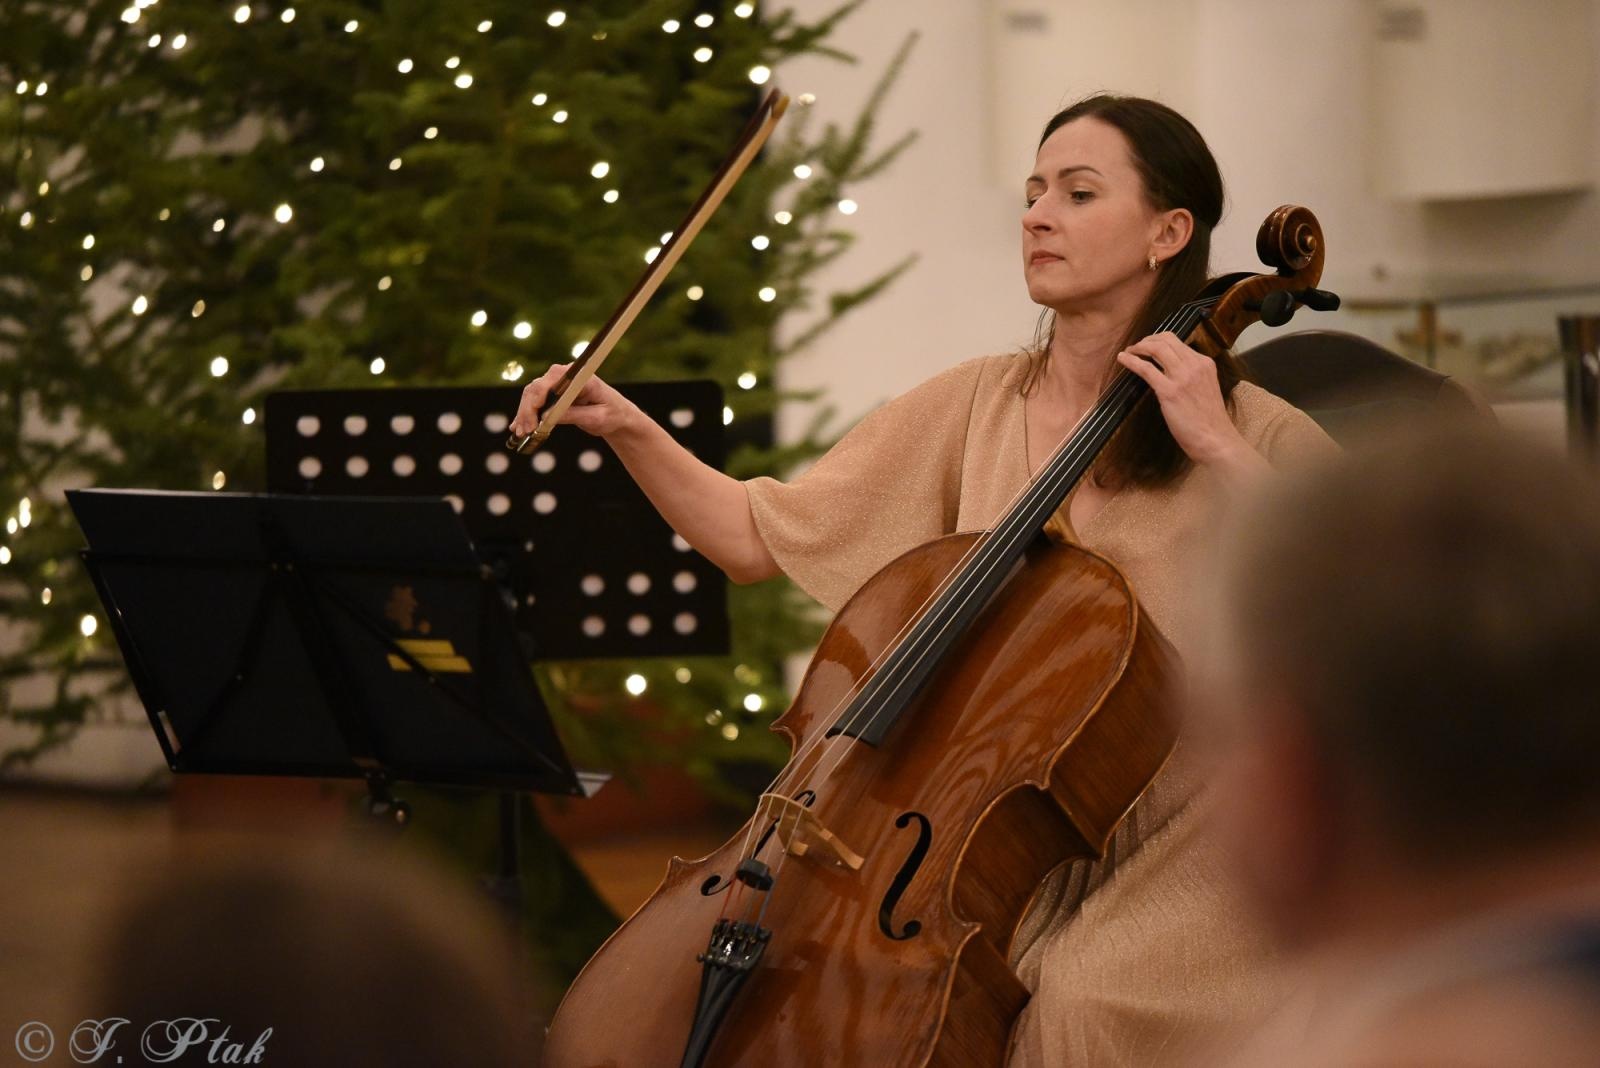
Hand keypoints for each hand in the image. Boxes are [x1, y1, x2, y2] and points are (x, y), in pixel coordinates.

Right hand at [509, 364, 639, 439]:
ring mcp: (557, 383)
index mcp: (580, 375)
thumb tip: (546, 417)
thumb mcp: (596, 418)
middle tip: (525, 431)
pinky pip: (533, 402)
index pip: (552, 380)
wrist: (616, 416)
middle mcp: (565, 375)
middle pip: (537, 387)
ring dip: (524, 414)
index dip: (539, 396)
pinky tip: (517, 427)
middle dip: (528, 410)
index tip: (534, 416)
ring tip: (521, 433)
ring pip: (531, 395)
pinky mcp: (552, 394)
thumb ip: (573, 415)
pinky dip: (525, 415)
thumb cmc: (612, 414)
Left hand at [1115, 332, 1259, 472]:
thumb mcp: (1205, 388)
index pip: (1178, 342)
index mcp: (1205, 363)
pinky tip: (1122, 359)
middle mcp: (1194, 365)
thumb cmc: (1209, 420)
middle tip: (1136, 348)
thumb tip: (1171, 371)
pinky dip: (1131, 361)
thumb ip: (1192, 376)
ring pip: (1156, 349)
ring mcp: (1182, 377)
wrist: (1215, 438)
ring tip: (1128, 352)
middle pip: (1166, 340)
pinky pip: (1146, 369)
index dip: (1159, 341)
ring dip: (1138, 348)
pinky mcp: (1169, 391)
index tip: (1148, 346)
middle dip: (1147, 340)